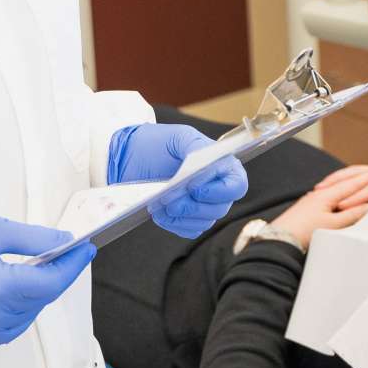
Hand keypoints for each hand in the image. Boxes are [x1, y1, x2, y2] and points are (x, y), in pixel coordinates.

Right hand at [0, 215, 96, 350]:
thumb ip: (35, 239)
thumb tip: (67, 244)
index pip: (49, 282)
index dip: (72, 266)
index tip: (86, 249)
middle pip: (42, 298)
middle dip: (55, 274)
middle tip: (63, 252)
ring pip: (31, 313)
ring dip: (38, 292)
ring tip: (34, 268)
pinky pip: (14, 325)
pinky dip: (22, 307)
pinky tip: (15, 288)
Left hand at [109, 123, 248, 238]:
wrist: (131, 159)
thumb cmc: (157, 144)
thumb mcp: (178, 137)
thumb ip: (196, 147)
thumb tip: (204, 164)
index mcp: (222, 166)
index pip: (237, 186)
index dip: (219, 191)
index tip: (193, 187)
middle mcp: (218, 189)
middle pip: (220, 208)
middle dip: (193, 205)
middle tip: (168, 198)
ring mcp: (204, 206)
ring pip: (204, 222)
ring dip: (181, 216)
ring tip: (158, 205)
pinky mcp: (189, 220)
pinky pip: (190, 231)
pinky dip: (174, 224)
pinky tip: (160, 213)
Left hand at [271, 169, 367, 247]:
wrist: (278, 239)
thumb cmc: (305, 232)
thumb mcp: (333, 225)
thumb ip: (352, 215)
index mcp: (327, 195)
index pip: (352, 184)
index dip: (367, 179)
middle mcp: (319, 193)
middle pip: (343, 184)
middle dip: (358, 179)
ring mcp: (311, 200)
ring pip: (335, 190)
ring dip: (348, 186)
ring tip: (358, 183)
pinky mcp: (306, 209)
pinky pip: (327, 197)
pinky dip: (338, 195)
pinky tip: (337, 199)